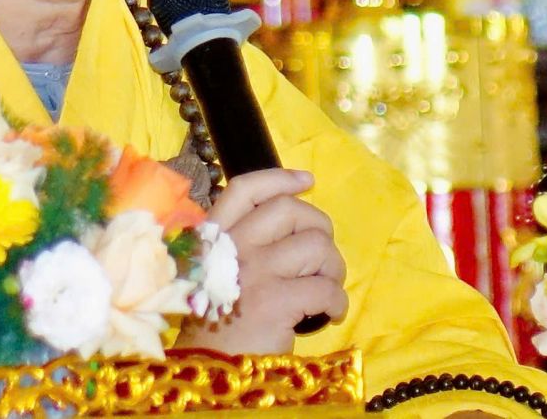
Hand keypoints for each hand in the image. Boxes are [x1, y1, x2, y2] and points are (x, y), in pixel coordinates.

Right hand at [177, 169, 346, 354]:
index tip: (307, 181)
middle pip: (292, 212)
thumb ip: (239, 244)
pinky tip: (328, 314)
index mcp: (214, 236)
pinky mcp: (276, 302)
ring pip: (317, 247)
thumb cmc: (215, 321)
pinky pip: (327, 288)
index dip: (280, 179)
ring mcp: (255, 272)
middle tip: (320, 258)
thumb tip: (290, 224)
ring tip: (325, 288)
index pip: (246, 190)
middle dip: (319, 230)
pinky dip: (337, 302)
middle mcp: (232, 246)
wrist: (209, 367)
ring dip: (333, 268)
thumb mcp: (216, 271)